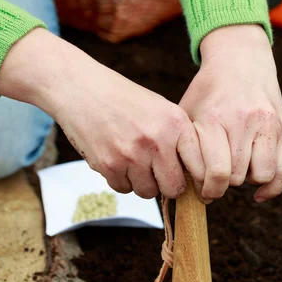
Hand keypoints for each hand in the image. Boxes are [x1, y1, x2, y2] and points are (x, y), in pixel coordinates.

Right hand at [0, 28, 204, 198]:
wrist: (81, 88)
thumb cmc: (124, 99)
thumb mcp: (161, 109)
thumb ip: (179, 138)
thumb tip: (194, 176)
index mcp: (175, 124)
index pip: (200, 168)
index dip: (198, 181)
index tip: (195, 186)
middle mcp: (157, 141)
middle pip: (174, 188)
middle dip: (168, 185)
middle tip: (159, 173)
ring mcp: (132, 155)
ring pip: (148, 192)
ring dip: (143, 183)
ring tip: (135, 161)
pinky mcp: (108, 165)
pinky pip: (124, 189)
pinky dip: (122, 180)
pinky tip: (117, 159)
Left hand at [179, 24, 281, 201]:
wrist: (240, 60)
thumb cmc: (208, 92)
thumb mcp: (188, 112)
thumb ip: (184, 147)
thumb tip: (179, 186)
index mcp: (214, 119)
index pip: (216, 172)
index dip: (207, 190)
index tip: (202, 192)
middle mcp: (243, 121)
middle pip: (236, 176)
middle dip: (223, 184)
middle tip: (214, 179)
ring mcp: (267, 125)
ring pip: (262, 175)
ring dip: (247, 180)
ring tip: (236, 170)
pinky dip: (270, 188)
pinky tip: (257, 193)